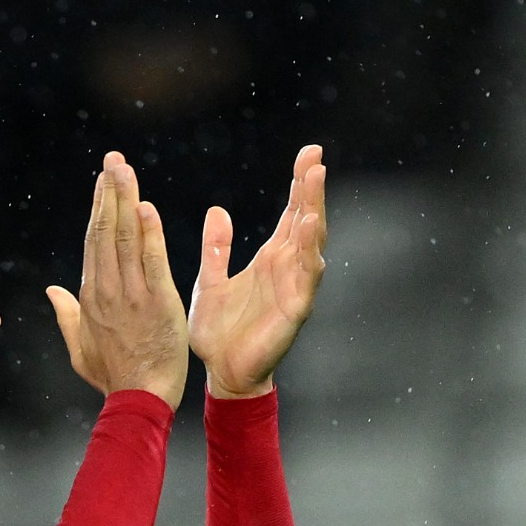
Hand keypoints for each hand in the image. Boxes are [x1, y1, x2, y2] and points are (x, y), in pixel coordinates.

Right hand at [45, 153, 189, 410]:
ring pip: (124, 238)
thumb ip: (67, 315)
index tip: (103, 182)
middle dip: (109, 192)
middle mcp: (106, 291)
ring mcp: (130, 295)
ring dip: (124, 200)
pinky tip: (144, 207)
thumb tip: (52, 291)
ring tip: (125, 169)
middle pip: (104, 231)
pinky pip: (150, 261)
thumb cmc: (113, 376)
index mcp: (90, 297)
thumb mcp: (81, 347)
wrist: (140, 399)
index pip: (93, 243)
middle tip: (113, 160)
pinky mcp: (156, 302)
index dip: (99, 208)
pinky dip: (148, 234)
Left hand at [189, 144, 327, 399]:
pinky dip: (309, 252)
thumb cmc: (219, 332)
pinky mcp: (295, 308)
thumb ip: (216, 248)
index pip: (290, 213)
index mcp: (270, 259)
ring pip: (311, 243)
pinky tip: (307, 228)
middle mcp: (288, 268)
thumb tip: (217, 211)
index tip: (308, 153)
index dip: (299, 184)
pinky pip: (306, 276)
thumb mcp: (210, 281)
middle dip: (312, 189)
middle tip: (315, 157)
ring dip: (314, 212)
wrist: (222, 372)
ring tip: (314, 182)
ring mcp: (295, 286)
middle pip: (305, 220)